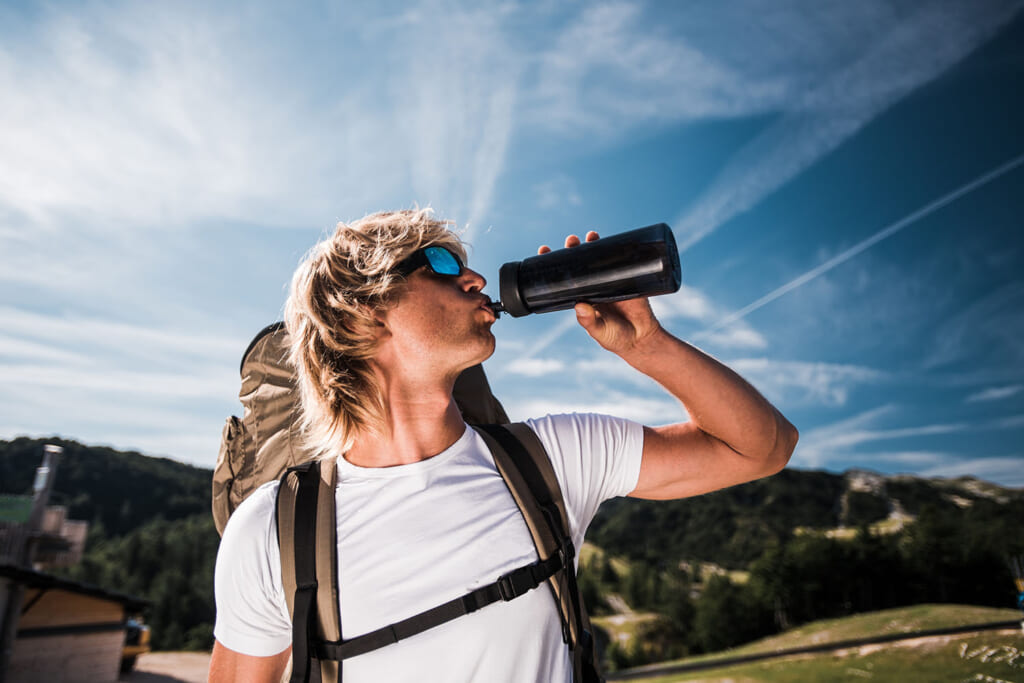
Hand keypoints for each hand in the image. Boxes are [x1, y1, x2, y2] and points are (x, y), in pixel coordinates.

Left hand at [538, 232, 662, 356]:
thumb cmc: (616, 337)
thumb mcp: (600, 331)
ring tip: (589, 237)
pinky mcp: (626, 280)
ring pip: (597, 259)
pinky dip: (615, 250)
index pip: (563, 278)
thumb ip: (589, 321)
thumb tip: (579, 306)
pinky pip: (619, 262)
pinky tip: (611, 241)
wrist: (642, 338)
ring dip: (593, 245)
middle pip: (579, 263)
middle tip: (571, 241)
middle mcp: (592, 287)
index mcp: (581, 298)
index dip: (553, 264)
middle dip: (573, 250)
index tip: (544, 250)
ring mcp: (609, 281)